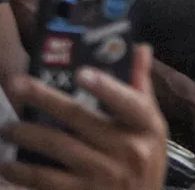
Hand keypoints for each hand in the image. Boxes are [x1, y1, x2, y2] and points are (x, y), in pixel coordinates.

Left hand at [0, 45, 167, 189]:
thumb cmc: (144, 161)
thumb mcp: (151, 127)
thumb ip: (141, 89)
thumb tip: (140, 48)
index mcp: (147, 127)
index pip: (129, 102)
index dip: (106, 87)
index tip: (82, 73)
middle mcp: (127, 150)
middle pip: (79, 118)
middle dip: (44, 99)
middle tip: (16, 86)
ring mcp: (103, 175)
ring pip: (56, 147)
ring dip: (25, 135)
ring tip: (7, 128)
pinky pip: (44, 180)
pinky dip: (22, 172)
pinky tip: (8, 165)